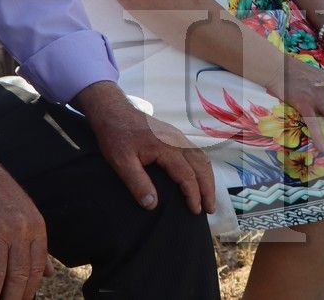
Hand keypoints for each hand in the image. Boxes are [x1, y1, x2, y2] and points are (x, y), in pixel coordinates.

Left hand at [79, 81, 214, 216]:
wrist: (114, 111)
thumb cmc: (116, 136)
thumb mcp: (121, 162)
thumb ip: (138, 183)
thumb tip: (153, 205)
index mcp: (166, 147)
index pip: (187, 175)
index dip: (193, 194)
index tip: (195, 211)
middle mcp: (177, 141)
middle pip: (201, 166)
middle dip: (208, 188)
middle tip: (210, 209)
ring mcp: (177, 137)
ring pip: (201, 158)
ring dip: (208, 178)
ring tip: (209, 197)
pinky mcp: (175, 136)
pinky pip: (195, 152)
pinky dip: (202, 167)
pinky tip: (200, 177)